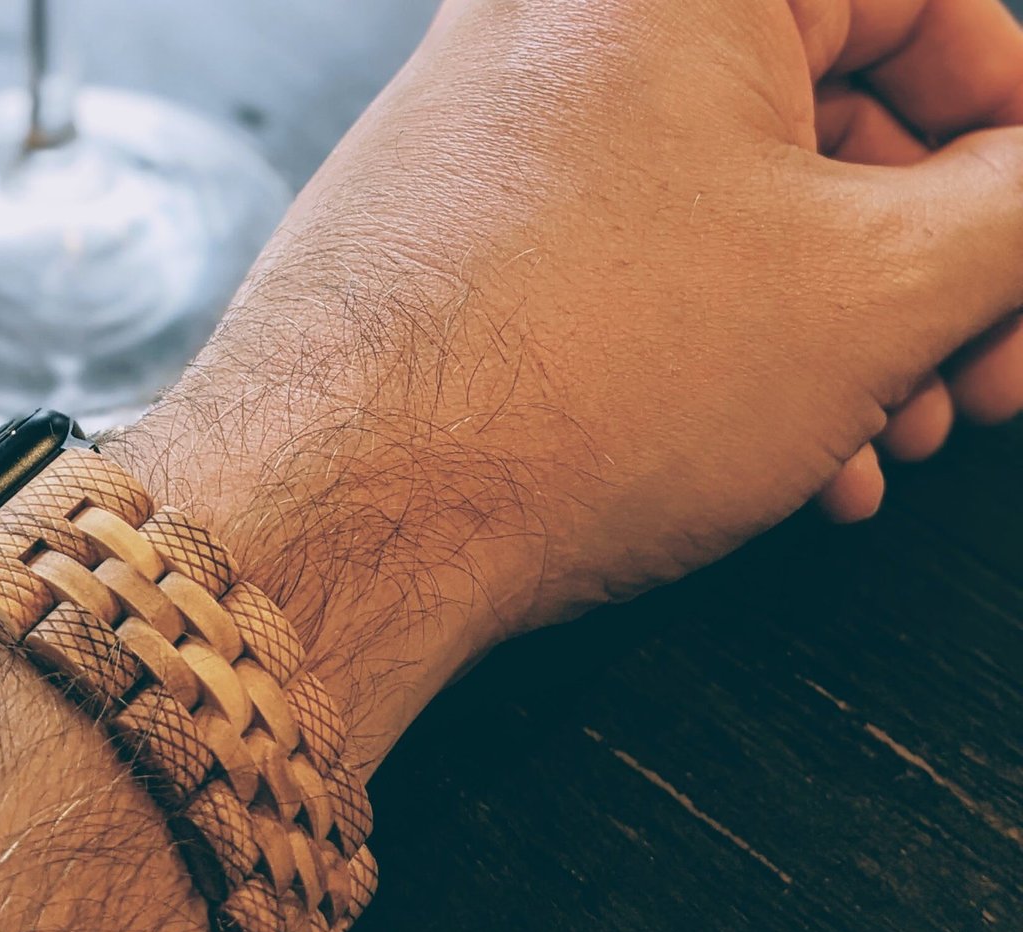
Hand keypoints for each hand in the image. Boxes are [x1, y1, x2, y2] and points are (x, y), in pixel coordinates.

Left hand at [117, 0, 1022, 757]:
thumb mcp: (876, 291)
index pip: (922, 4)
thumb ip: (1017, 211)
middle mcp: (566, 24)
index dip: (1006, 134)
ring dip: (835, 331)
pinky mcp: (450, 223)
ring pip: (731, 206)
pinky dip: (718, 346)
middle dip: (928, 264)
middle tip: (976, 369)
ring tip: (878, 435)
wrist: (340, 516)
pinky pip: (627, 257)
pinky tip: (773, 452)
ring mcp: (493, 122)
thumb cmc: (556, 396)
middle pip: (829, 113)